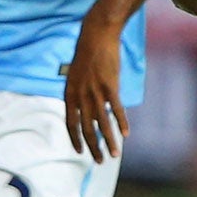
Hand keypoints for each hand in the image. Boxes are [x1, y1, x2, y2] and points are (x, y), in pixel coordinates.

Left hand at [65, 14, 129, 159]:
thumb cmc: (87, 56)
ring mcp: (95, 92)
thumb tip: (87, 111)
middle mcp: (80, 96)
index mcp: (70, 94)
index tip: (80, 152)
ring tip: (115, 154)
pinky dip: (121, 122)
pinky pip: (116, 109)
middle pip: (86, 129)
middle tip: (100, 161)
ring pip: (102, 123)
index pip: (70, 124)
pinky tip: (126, 134)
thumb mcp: (76, 77)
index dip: (75, 139)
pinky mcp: (110, 86)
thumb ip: (80, 95)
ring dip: (109, 141)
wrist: (96, 36)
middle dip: (93, 147)